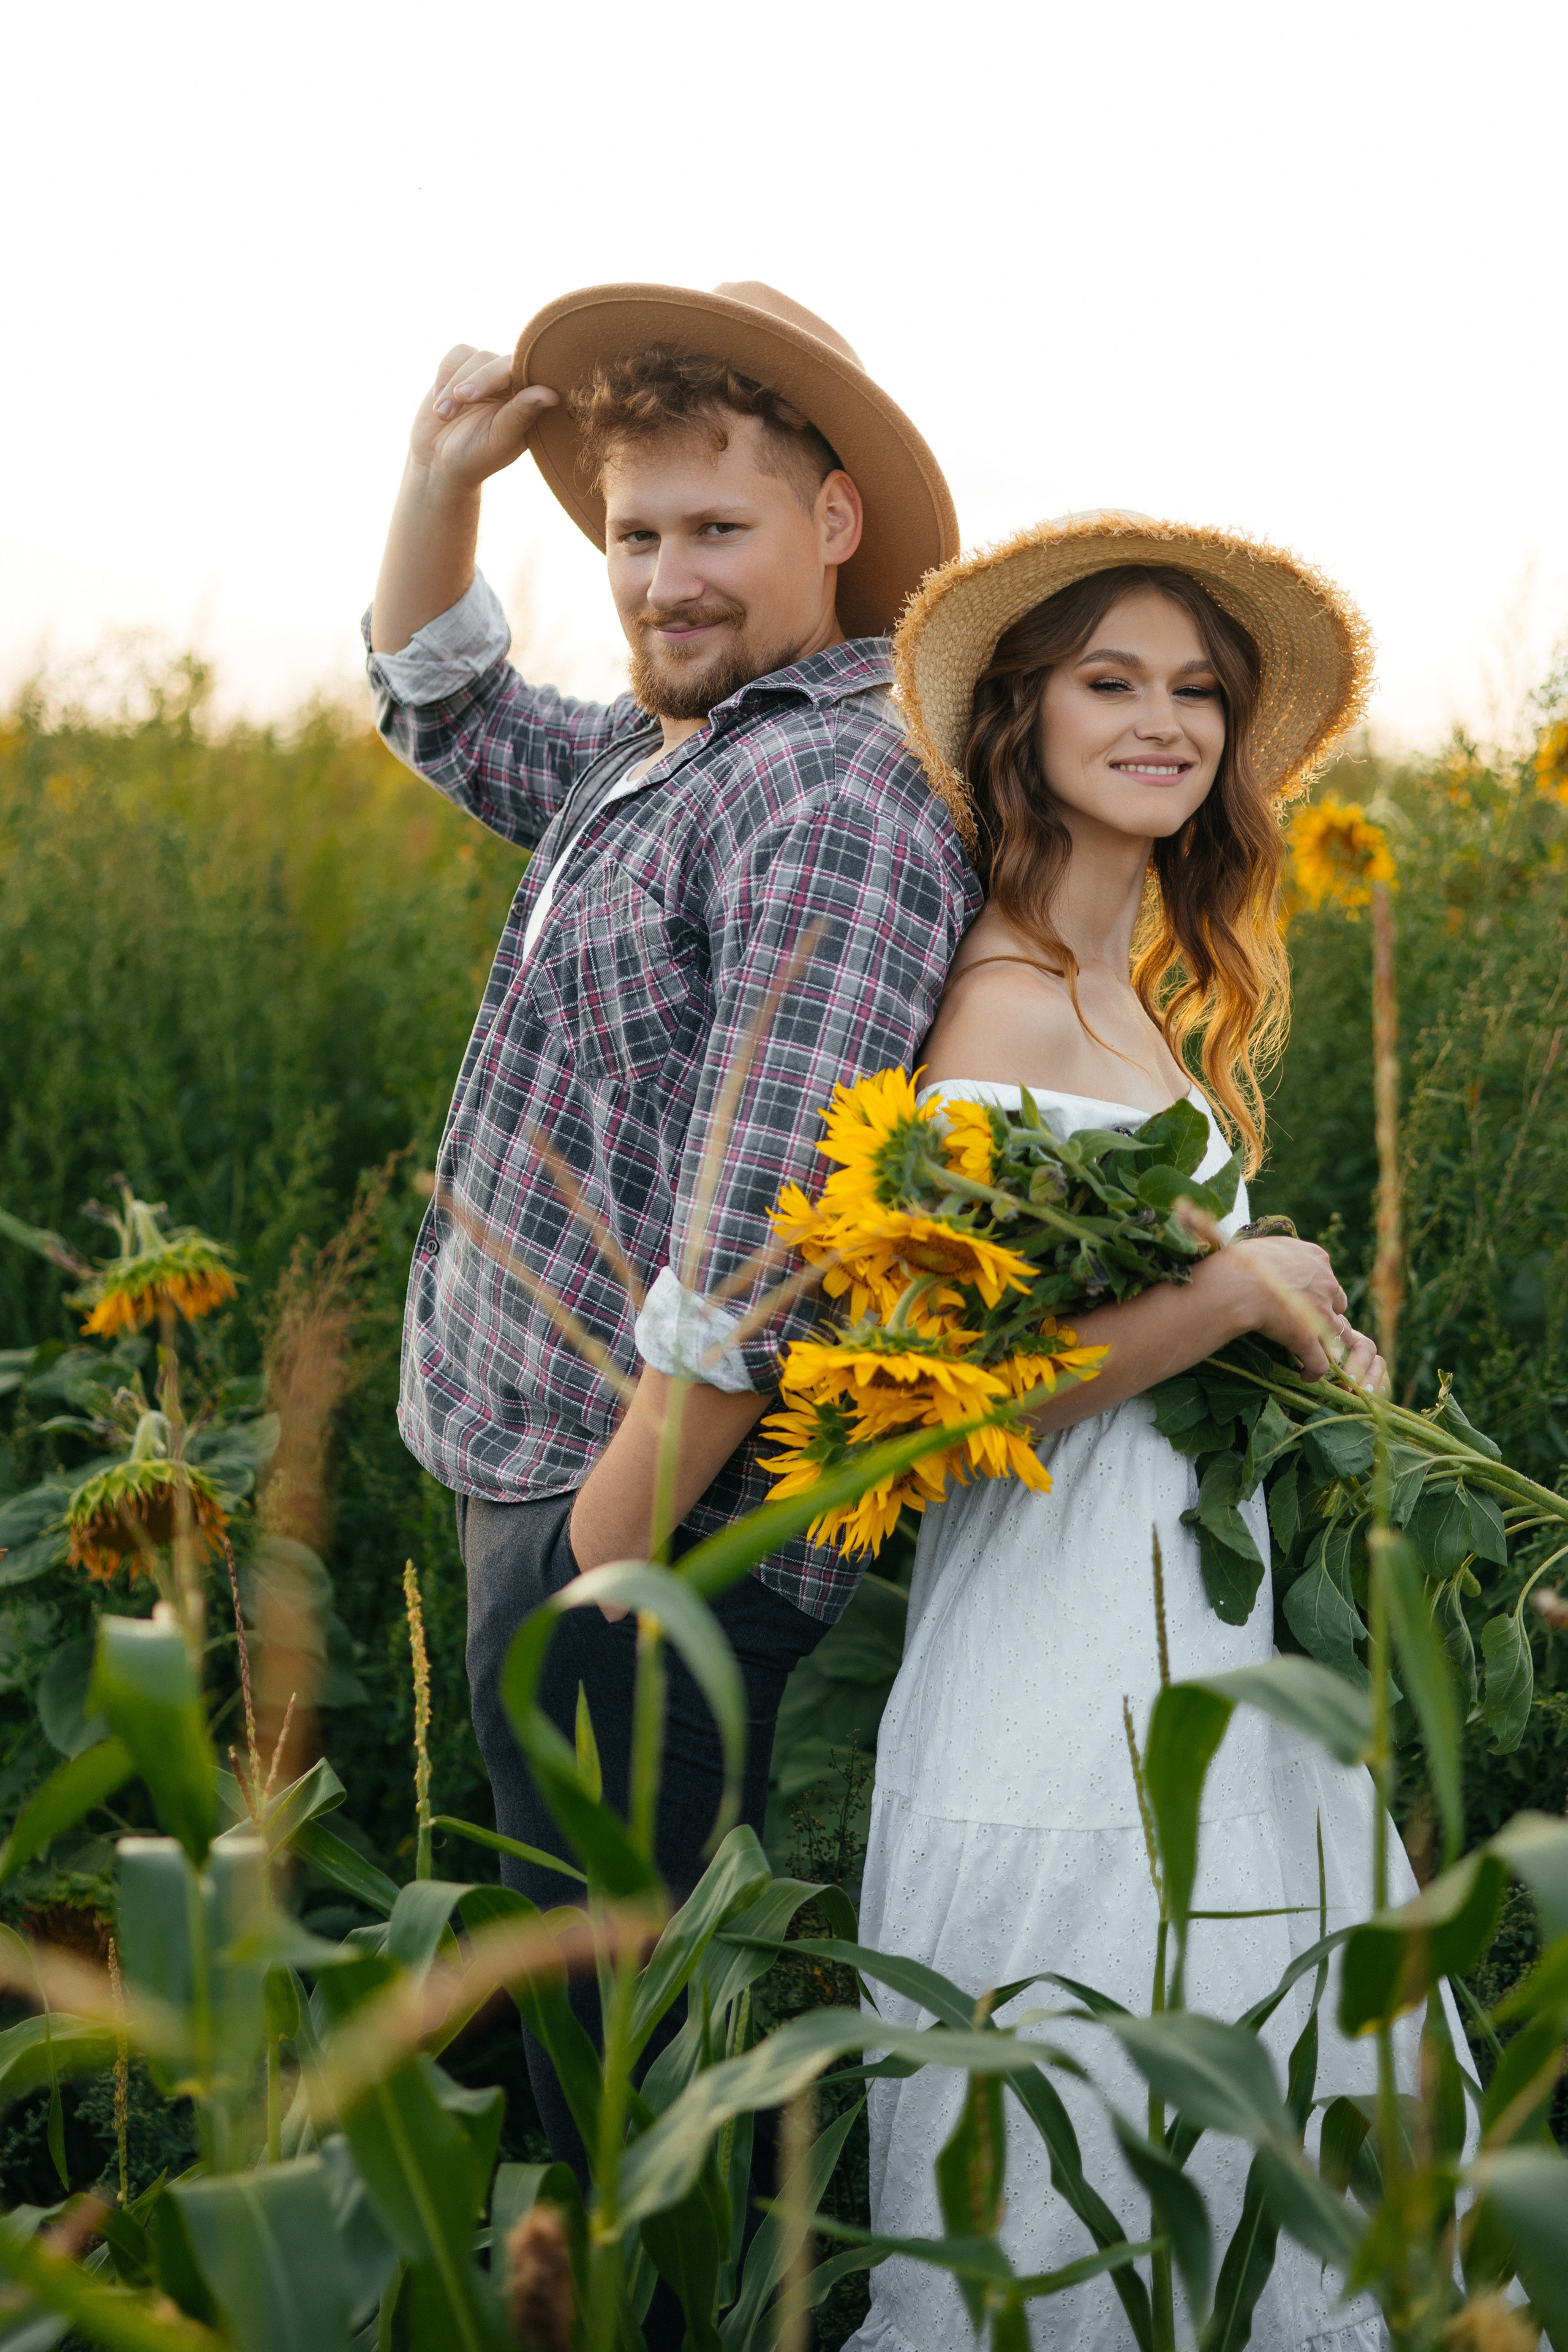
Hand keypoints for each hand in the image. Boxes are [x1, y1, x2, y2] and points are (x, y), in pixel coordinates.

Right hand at [408, 344, 559, 493]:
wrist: (437, 461)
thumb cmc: (474, 458)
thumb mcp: (498, 440)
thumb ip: (521, 415)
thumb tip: (552, 394)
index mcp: (530, 404)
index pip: (531, 376)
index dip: (516, 376)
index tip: (503, 392)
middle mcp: (513, 384)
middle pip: (502, 363)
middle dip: (481, 379)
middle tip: (462, 398)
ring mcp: (488, 373)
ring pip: (478, 356)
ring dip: (455, 383)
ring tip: (443, 415)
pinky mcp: (463, 366)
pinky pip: (458, 353)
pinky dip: (444, 374)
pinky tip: (439, 400)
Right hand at [1210, 1233, 1381, 1383]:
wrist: (1236, 1282)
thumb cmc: (1242, 1261)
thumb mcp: (1267, 1245)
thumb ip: (1280, 1252)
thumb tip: (1270, 1256)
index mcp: (1316, 1258)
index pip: (1327, 1278)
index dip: (1317, 1291)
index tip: (1304, 1299)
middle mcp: (1326, 1283)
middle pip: (1338, 1304)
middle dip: (1327, 1315)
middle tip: (1310, 1325)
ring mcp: (1320, 1313)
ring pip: (1338, 1335)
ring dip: (1329, 1345)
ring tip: (1316, 1353)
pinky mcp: (1308, 1338)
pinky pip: (1319, 1362)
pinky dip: (1314, 1371)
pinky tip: (1306, 1375)